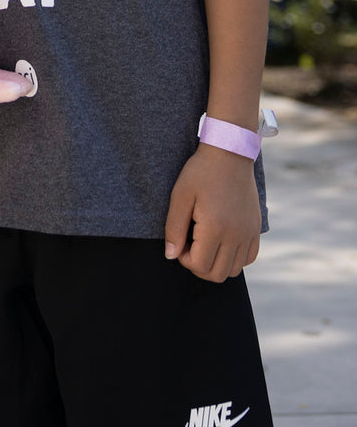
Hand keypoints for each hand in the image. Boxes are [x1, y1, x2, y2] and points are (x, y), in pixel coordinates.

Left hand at [164, 144, 261, 280]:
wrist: (229, 152)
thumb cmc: (201, 171)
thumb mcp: (180, 195)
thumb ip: (174, 228)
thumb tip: (171, 256)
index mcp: (215, 228)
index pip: (199, 266)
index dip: (184, 259)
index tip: (180, 241)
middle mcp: (236, 235)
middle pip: (217, 274)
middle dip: (198, 266)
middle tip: (189, 245)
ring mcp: (249, 233)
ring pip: (234, 270)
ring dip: (216, 264)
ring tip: (204, 243)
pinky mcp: (256, 228)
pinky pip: (249, 258)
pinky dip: (235, 258)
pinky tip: (222, 242)